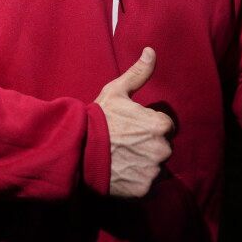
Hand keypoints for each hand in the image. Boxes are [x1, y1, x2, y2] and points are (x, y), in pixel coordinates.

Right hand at [95, 47, 173, 197]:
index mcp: (160, 125)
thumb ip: (138, 73)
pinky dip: (138, 182)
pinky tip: (122, 173)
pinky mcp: (144, 190)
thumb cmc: (97, 119)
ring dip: (144, 164)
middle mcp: (162, 149)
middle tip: (125, 144)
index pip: (165, 127)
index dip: (148, 126)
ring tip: (122, 159)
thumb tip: (151, 51)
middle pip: (163, 148)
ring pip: (157, 168)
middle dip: (148, 146)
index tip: (131, 128)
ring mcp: (154, 172)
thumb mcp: (116, 91)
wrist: (76, 149)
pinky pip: (149, 186)